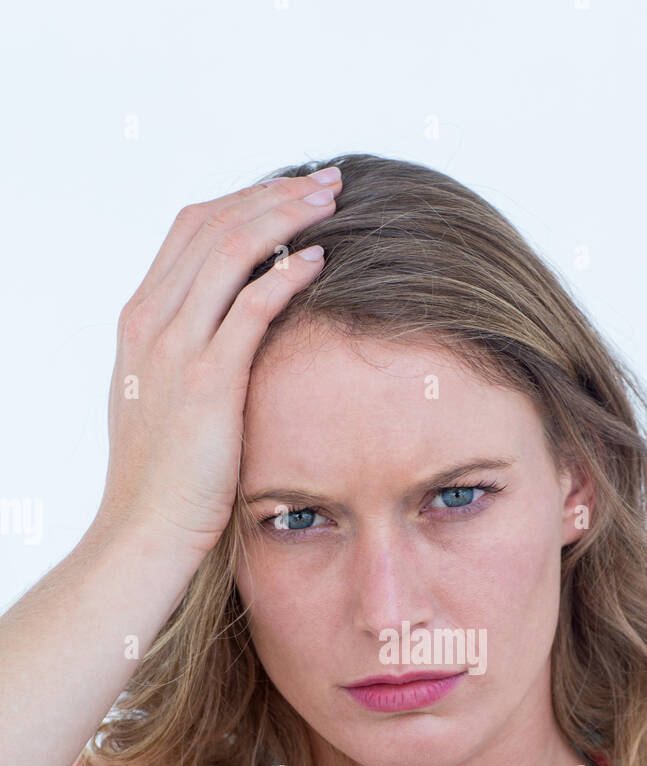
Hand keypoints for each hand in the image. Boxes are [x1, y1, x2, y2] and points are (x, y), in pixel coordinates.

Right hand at [99, 166, 341, 560]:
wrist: (143, 531)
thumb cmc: (163, 479)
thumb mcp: (162, 402)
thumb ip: (185, 358)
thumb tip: (227, 336)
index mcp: (140, 321)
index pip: (191, 229)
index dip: (244, 200)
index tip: (290, 192)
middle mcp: (151, 322)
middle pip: (213, 224)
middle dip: (273, 193)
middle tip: (326, 181)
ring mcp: (176, 349)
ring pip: (231, 250)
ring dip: (286, 217)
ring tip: (333, 202)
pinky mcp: (207, 382)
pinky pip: (250, 306)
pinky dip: (286, 274)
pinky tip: (320, 260)